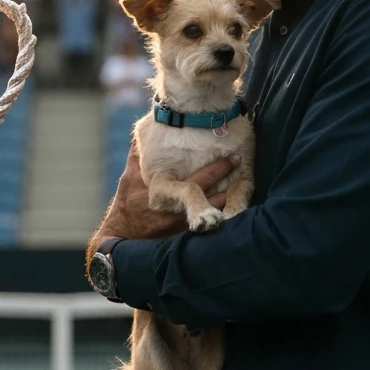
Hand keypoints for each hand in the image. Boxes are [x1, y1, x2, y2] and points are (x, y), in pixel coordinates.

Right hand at [87, 144, 239, 259]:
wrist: (122, 239)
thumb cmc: (126, 204)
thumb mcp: (129, 177)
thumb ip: (140, 154)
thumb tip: (148, 131)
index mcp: (163, 192)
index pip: (198, 181)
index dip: (218, 170)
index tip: (234, 159)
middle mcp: (176, 210)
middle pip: (214, 197)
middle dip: (232, 183)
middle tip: (246, 168)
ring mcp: (183, 224)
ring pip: (215, 210)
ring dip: (231, 198)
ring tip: (247, 185)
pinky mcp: (186, 236)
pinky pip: (210, 222)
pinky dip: (223, 213)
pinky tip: (236, 205)